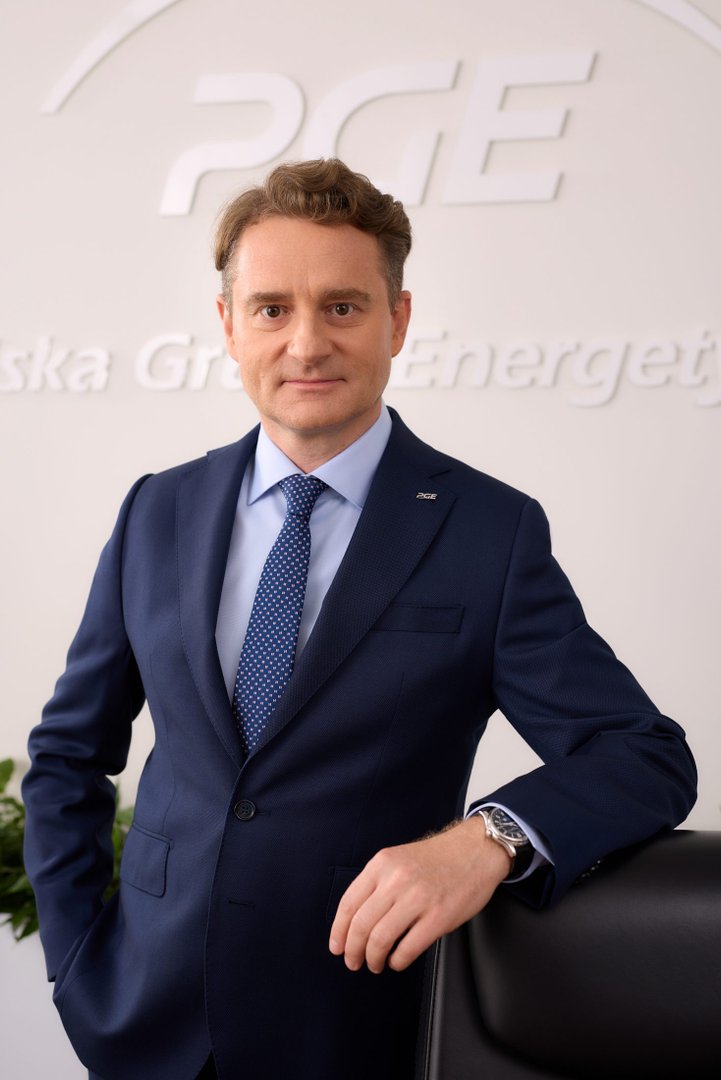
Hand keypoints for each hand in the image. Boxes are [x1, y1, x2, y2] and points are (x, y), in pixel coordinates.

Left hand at [328, 816, 510, 973]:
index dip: (338, 931)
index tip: (337, 947)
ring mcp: (418, 898)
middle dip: (353, 951)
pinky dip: (397, 961)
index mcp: (382, 864)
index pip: (348, 904)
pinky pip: (408, 948)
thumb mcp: (399, 858)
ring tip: (375, 964)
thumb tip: (355, 920)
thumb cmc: (437, 858)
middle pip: (361, 925)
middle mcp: (396, 880)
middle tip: (353, 962)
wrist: (476, 850)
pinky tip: (397, 960)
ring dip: (373, 959)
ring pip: (380, 939)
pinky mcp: (439, 917)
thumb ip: (378, 883)